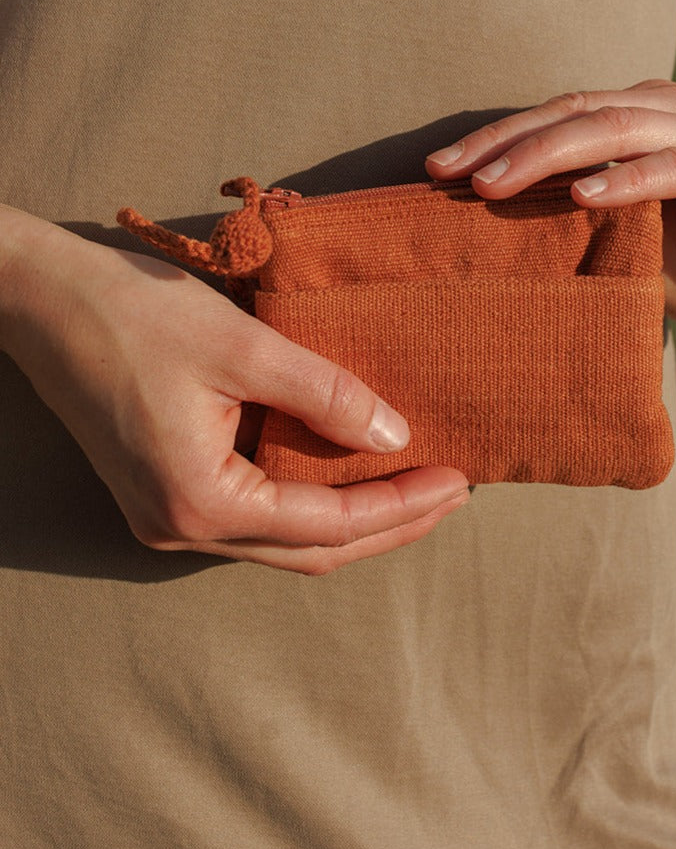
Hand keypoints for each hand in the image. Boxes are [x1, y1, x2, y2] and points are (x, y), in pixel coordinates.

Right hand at [0, 212, 468, 570]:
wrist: (42, 298)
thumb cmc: (135, 312)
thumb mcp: (245, 346)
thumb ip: (326, 395)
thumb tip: (397, 438)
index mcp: (199, 502)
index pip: (327, 526)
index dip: (401, 506)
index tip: (459, 479)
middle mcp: (179, 528)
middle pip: (310, 551)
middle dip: (388, 525)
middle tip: (453, 491)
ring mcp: (165, 517)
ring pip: (283, 540)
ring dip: (352, 518)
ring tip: (416, 484)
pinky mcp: (162, 493)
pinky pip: (254, 515)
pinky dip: (309, 500)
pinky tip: (348, 470)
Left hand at [427, 79, 675, 343]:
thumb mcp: (622, 242)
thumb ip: (573, 217)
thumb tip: (480, 226)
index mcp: (652, 113)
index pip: (562, 112)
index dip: (498, 136)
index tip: (435, 169)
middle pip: (581, 110)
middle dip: (508, 142)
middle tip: (446, 174)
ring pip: (620, 128)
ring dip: (551, 155)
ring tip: (492, 187)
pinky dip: (628, 180)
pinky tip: (582, 198)